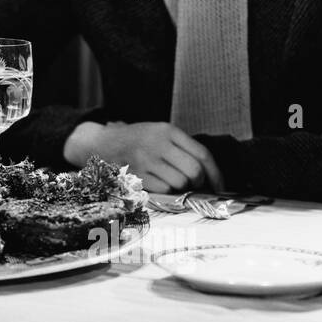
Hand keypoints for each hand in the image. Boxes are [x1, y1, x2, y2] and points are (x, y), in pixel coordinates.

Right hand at [64, 121, 224, 192]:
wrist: (102, 143)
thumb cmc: (137, 139)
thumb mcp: (159, 132)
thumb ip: (182, 146)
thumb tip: (210, 173)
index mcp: (167, 131)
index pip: (202, 154)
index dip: (216, 173)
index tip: (220, 185)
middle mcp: (157, 144)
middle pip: (194, 171)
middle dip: (199, 182)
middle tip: (194, 183)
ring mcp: (145, 160)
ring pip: (180, 183)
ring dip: (181, 187)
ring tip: (171, 180)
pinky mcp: (136, 175)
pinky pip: (163, 190)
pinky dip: (165, 190)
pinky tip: (157, 182)